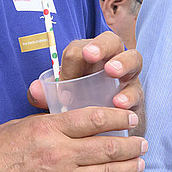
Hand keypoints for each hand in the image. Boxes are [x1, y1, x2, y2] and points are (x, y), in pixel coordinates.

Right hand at [0, 105, 144, 171]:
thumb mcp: (19, 126)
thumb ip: (48, 122)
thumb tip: (71, 118)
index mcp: (50, 130)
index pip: (95, 119)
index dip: (119, 118)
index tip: (130, 119)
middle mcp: (60, 155)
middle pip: (109, 147)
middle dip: (132, 145)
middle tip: (142, 143)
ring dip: (129, 169)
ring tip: (139, 165)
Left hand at [28, 31, 142, 113]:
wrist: (98, 130)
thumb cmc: (76, 106)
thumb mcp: (59, 99)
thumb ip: (45, 94)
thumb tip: (35, 90)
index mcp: (87, 57)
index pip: (80, 47)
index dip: (73, 57)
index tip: (65, 77)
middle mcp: (110, 59)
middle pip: (111, 41)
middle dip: (101, 46)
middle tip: (90, 55)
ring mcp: (127, 75)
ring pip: (133, 59)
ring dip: (123, 62)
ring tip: (113, 72)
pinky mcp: (136, 95)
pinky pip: (137, 90)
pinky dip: (130, 95)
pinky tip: (120, 104)